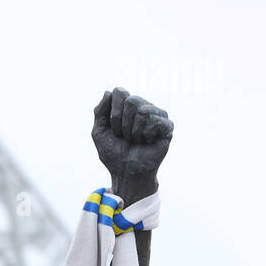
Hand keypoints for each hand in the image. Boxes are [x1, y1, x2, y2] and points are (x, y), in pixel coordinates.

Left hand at [92, 87, 172, 203]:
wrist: (126, 173)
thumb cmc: (114, 154)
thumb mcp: (99, 132)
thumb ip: (99, 111)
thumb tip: (108, 91)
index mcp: (127, 106)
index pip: (119, 92)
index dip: (113, 113)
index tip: (114, 130)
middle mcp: (143, 106)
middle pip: (131, 100)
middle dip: (123, 124)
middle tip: (126, 137)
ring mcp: (156, 115)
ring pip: (143, 110)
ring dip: (134, 131)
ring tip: (137, 141)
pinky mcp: (167, 126)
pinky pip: (155, 121)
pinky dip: (147, 135)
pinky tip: (148, 142)